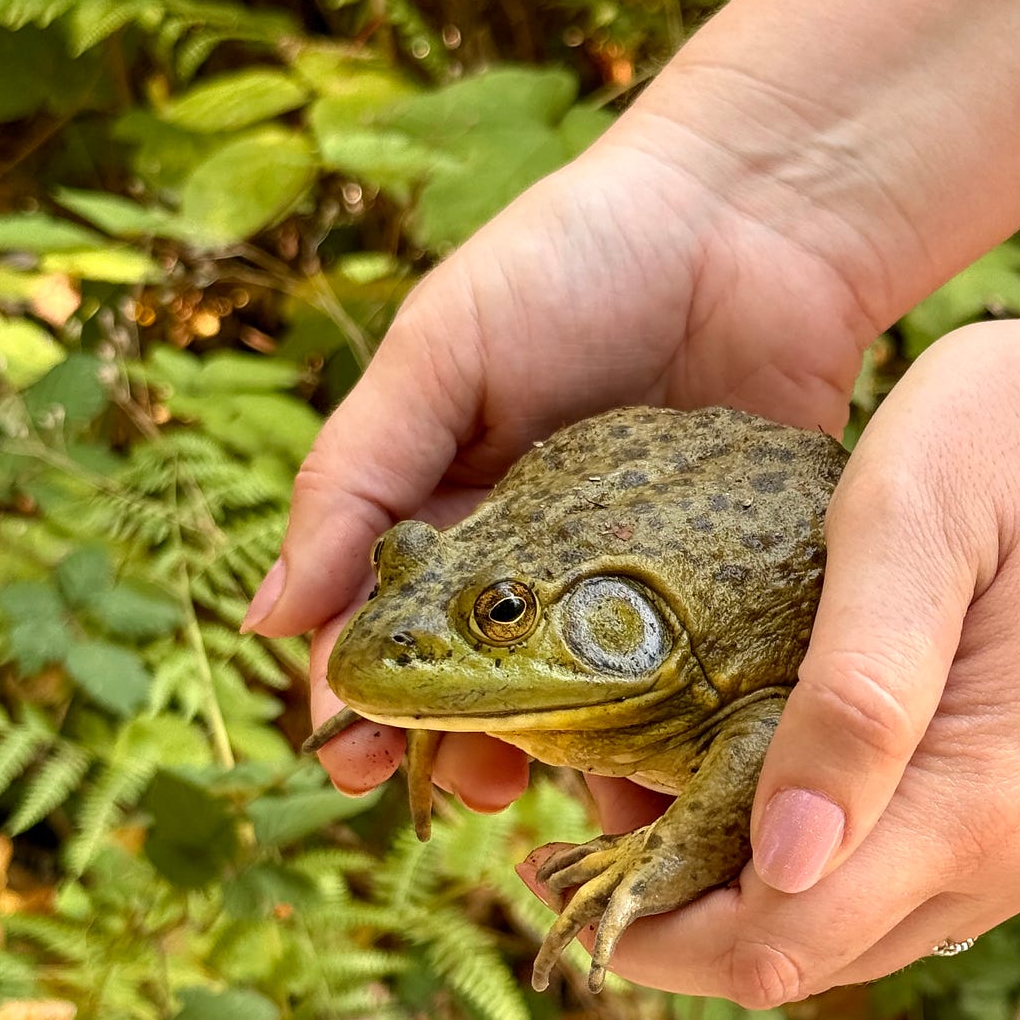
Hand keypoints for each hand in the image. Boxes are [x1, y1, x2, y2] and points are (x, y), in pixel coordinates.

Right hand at [247, 90, 879, 806]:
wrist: (754, 213)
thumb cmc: (578, 260)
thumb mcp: (443, 350)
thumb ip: (359, 473)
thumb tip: (265, 618)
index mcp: (458, 501)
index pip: (392, 625)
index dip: (365, 698)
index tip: (354, 761)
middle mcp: (542, 551)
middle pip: (489, 682)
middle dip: (468, 747)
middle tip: (470, 797)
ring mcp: (642, 571)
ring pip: (595, 699)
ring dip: (576, 761)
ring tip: (577, 806)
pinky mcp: (733, 573)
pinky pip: (702, 673)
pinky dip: (683, 728)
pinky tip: (675, 774)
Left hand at [533, 293, 1019, 1000]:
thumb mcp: (912, 523)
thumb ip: (854, 694)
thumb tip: (779, 856)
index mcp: (986, 790)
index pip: (785, 940)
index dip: (660, 936)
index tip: (563, 881)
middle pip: (828, 953)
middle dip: (696, 918)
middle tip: (598, 834)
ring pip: (887, 921)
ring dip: (773, 889)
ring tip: (676, 802)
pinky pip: (949, 872)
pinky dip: (855, 855)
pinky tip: (799, 776)